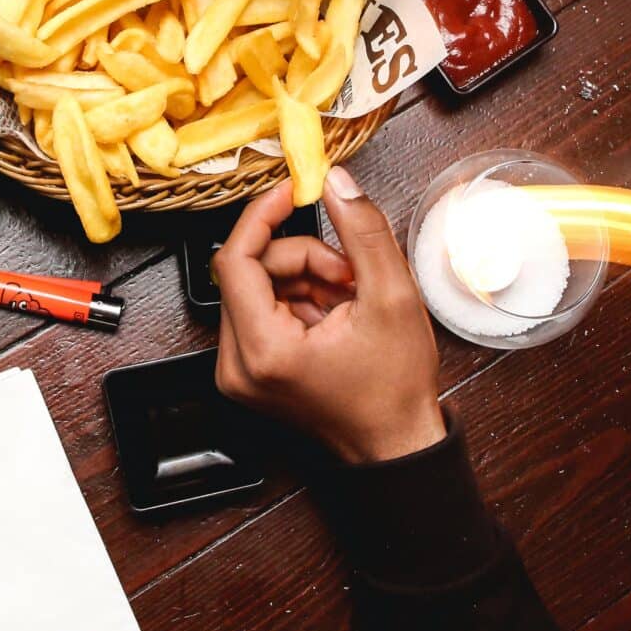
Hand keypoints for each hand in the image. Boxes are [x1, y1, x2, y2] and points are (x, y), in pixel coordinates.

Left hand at [213, 169, 445, 463]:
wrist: (396, 447)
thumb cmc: (395, 391)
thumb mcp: (392, 299)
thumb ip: (362, 231)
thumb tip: (336, 183)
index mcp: (263, 351)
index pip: (234, 260)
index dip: (263, 216)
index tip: (292, 193)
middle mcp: (238, 365)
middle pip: (250, 271)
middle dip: (303, 258)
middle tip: (350, 274)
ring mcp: (241, 370)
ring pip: (259, 285)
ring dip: (306, 277)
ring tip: (349, 301)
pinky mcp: (251, 370)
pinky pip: (264, 308)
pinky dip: (301, 299)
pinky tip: (336, 315)